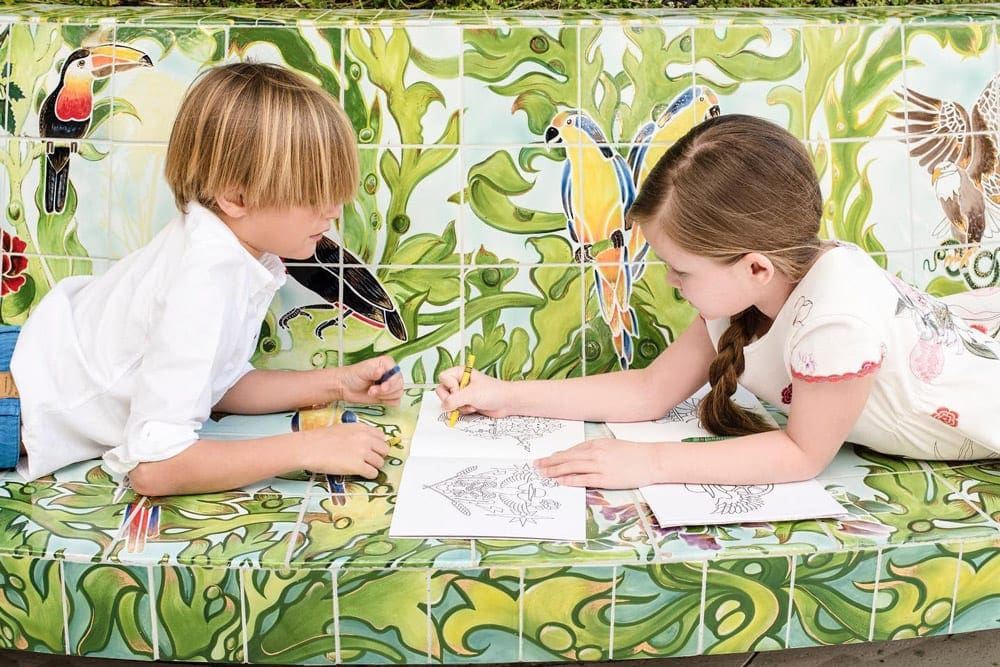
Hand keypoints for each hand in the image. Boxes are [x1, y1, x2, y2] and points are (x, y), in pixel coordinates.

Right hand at [300, 423, 389, 478]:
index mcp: (362, 428)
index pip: (382, 437)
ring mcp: (362, 452)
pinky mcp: (357, 466)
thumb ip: (358, 433)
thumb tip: (369, 442)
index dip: (377, 446)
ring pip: (380, 463)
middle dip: (378, 456)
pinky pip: (373, 473)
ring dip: (373, 467)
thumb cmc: (321, 439)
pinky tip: (360, 473)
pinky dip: (368, 475)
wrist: (308, 448)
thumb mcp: (344, 429)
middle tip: (369, 461)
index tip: (373, 451)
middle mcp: (366, 439)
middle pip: (384, 450)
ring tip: (362, 467)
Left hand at [339, 355, 403, 404]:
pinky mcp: (388, 395)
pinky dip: (388, 402)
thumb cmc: (352, 376)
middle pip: (399, 385)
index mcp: (387, 364)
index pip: (397, 374)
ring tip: (372, 392)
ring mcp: (390, 385)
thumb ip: (372, 371)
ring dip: (384, 396)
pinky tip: (378, 398)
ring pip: (398, 393)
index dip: (391, 382)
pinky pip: (396, 401)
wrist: (345, 387)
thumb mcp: (362, 371)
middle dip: (385, 391)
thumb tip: (380, 371)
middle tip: (372, 391)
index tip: (382, 386)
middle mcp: (390, 374)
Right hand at [435, 366, 509, 416]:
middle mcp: (459, 381)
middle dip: (453, 399)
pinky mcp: (465, 403)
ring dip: (460, 406)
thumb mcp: (471, 394)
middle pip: (442, 391)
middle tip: (465, 398)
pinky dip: (463, 411)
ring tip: (472, 403)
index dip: (450, 386)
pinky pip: (455, 409)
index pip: (442, 378)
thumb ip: (454, 400)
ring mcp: (462, 393)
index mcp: (460, 372)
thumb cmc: (494, 392)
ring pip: (448, 402)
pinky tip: (474, 408)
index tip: (461, 389)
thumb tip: (444, 406)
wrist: (507, 402)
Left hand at [534, 438, 664, 488]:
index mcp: (597, 443)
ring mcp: (600, 465)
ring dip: (555, 471)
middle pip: (567, 458)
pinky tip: (560, 481)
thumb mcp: (612, 445)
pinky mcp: (605, 478)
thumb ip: (596, 450)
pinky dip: (570, 480)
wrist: (651, 460)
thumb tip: (580, 455)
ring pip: (571, 468)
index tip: (546, 459)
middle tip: (536, 466)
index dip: (557, 456)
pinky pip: (583, 479)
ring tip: (543, 474)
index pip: (572, 450)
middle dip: (550, 462)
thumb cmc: (634, 453)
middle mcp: (596, 453)